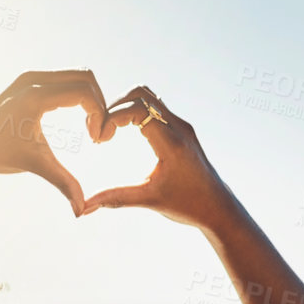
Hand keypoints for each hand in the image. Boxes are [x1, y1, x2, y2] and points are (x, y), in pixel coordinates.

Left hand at [0, 70, 108, 214]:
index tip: (97, 139)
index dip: (100, 114)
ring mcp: (29, 77)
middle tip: (96, 134)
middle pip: (85, 78)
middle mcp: (33, 79)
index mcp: (35, 96)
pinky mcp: (27, 80)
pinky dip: (77, 95)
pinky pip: (64, 80)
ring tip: (88, 129)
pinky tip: (76, 120)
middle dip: (99, 104)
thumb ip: (63, 184)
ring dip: (89, 99)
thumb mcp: (36, 165)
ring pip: (76, 76)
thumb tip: (81, 212)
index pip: (84, 92)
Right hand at [82, 85, 234, 229]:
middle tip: (102, 130)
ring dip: (126, 106)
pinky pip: (157, 109)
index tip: (100, 139)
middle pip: (140, 94)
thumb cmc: (188, 206)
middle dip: (115, 106)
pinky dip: (137, 112)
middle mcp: (178, 128)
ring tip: (111, 129)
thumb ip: (115, 199)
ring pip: (149, 98)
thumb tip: (84, 208)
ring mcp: (182, 127)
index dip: (111, 117)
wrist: (219, 209)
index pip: (136, 109)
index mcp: (171, 142)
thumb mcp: (149, 201)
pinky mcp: (183, 131)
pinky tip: (126, 132)